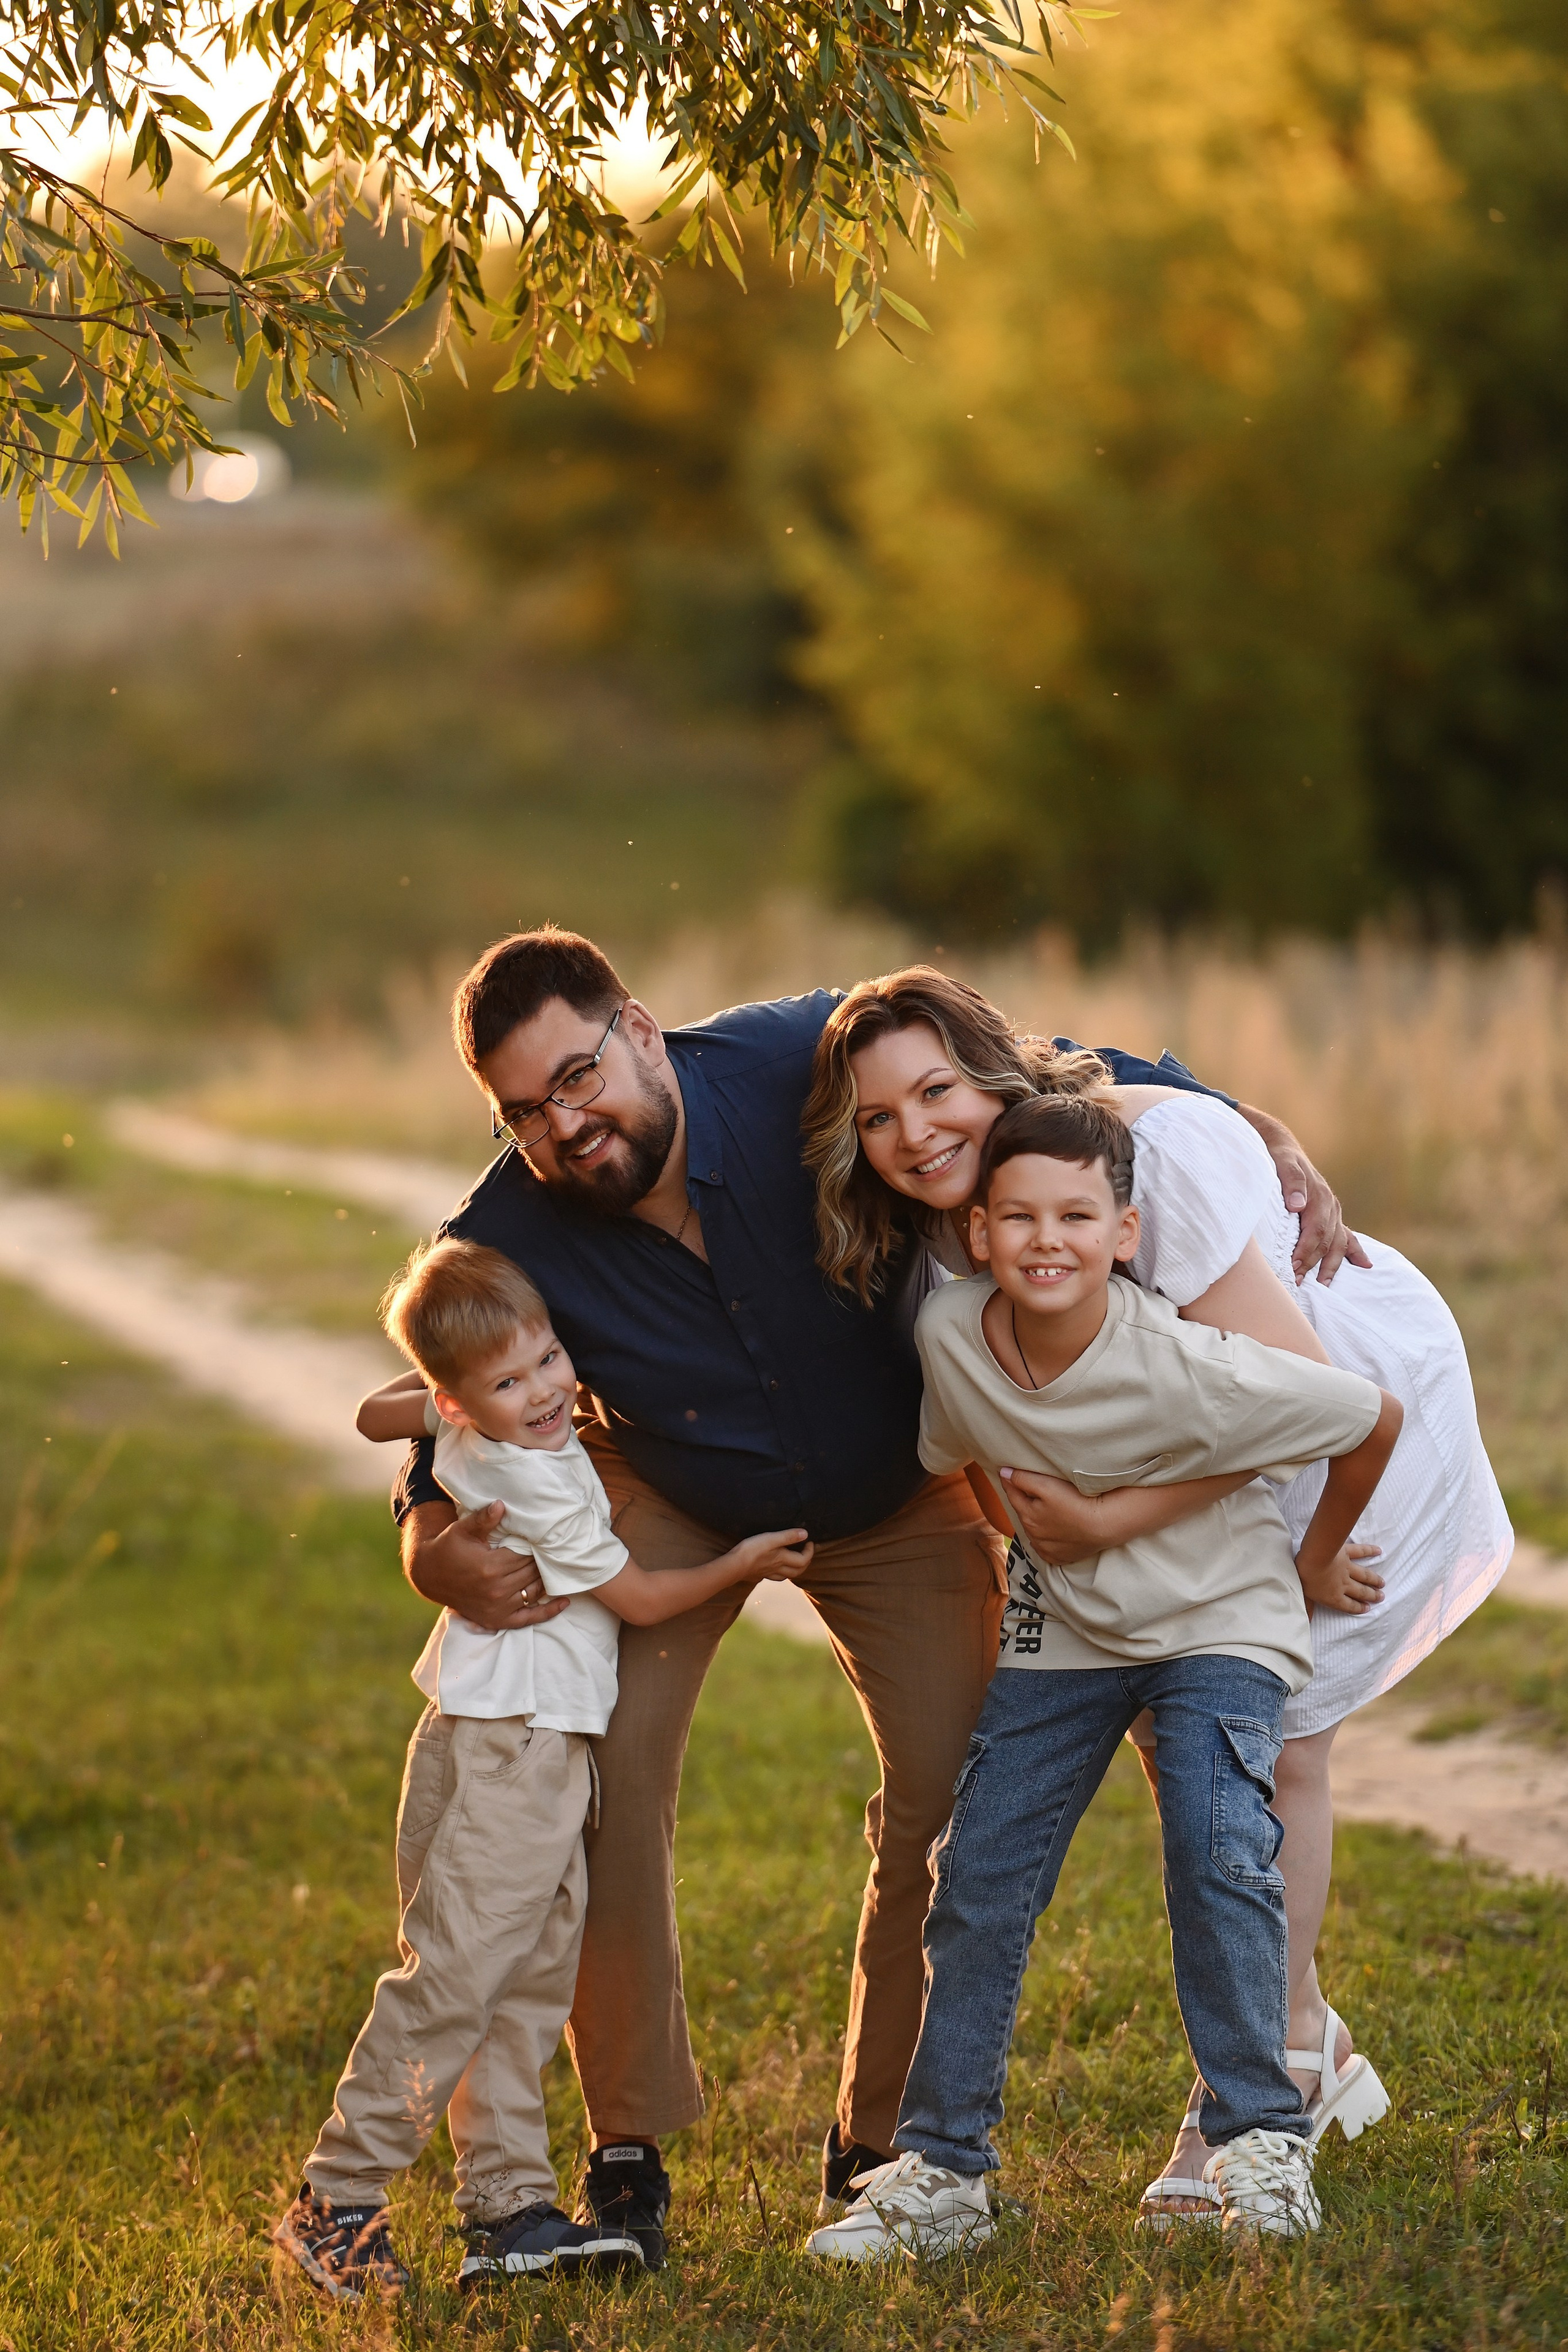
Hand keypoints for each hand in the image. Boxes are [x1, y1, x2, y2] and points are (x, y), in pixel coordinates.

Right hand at [402, 1500, 568, 1632]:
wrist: (430, 1575)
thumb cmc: (449, 1547)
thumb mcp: (463, 1530)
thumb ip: (484, 1519)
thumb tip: (502, 1504)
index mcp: (490, 1567)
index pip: (526, 1556)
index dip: (537, 1547)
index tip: (545, 1538)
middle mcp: (496, 1590)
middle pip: (532, 1573)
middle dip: (543, 1562)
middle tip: (555, 1551)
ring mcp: (497, 1608)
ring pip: (534, 1592)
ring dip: (547, 1581)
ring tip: (561, 1569)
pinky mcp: (496, 1620)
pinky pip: (528, 1619)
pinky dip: (548, 1612)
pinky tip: (564, 1603)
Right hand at [730, 1528, 814, 1582]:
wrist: (733, 1565)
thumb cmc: (752, 1550)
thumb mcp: (771, 1538)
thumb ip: (788, 1536)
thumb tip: (805, 1534)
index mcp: (782, 1559)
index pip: (803, 1560)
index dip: (810, 1551)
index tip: (809, 1541)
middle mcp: (778, 1569)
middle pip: (798, 1571)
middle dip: (806, 1562)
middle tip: (806, 1552)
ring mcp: (768, 1574)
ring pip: (786, 1576)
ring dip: (794, 1569)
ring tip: (793, 1560)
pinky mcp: (758, 1575)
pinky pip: (773, 1577)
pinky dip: (779, 1573)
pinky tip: (774, 1568)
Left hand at [997, 1469, 1103, 1563]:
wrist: (1103, 1526)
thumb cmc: (1075, 1502)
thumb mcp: (1046, 1485)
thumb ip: (1022, 1479)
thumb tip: (1003, 1473)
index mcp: (1028, 1516)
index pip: (1013, 1495)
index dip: (1011, 1482)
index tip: (1008, 1473)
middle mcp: (1033, 1535)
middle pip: (1024, 1514)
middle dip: (1024, 1503)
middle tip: (1028, 1491)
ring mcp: (1046, 1548)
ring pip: (1034, 1532)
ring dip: (1035, 1522)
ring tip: (1044, 1511)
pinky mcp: (1059, 1557)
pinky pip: (1047, 1548)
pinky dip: (1046, 1540)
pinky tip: (1053, 1533)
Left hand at [1237, 1104, 1371, 1283]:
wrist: (1283, 1146)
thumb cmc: (1279, 1157)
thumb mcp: (1281, 1163)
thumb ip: (1290, 1182)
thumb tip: (1297, 1204)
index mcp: (1319, 1197)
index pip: (1315, 1231)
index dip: (1305, 1251)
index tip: (1292, 1268)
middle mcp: (1330, 1205)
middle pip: (1326, 1241)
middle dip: (1313, 1264)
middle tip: (1297, 1283)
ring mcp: (1333, 1210)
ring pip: (1338, 1243)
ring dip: (1331, 1265)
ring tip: (1322, 1285)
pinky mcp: (1332, 1214)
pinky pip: (1347, 1235)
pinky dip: (1355, 1250)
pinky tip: (1365, 1264)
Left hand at [1298, 1540, 1384, 1615]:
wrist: (1313, 1558)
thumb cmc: (1305, 1578)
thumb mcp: (1304, 1596)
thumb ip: (1308, 1608)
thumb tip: (1306, 1622)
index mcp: (1334, 1597)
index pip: (1349, 1605)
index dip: (1359, 1607)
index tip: (1368, 1607)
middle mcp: (1344, 1584)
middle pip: (1360, 1592)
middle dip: (1372, 1595)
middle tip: (1381, 1597)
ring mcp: (1347, 1568)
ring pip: (1364, 1576)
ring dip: (1374, 1580)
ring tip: (1382, 1584)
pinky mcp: (1346, 1552)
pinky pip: (1360, 1552)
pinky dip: (1370, 1551)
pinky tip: (1378, 1551)